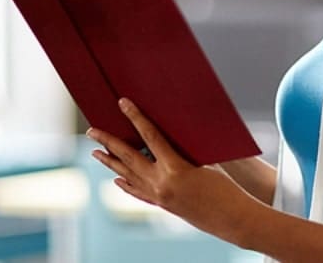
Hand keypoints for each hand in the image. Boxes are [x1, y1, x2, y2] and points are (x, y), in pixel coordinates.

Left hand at [87, 98, 257, 241]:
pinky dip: (125, 184)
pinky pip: (137, 192)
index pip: (150, 136)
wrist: (230, 218)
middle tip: (92, 130)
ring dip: (110, 163)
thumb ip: (183, 150)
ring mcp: (158, 196)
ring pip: (127, 176)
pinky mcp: (161, 205)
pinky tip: (116, 179)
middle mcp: (161, 183)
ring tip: (95, 152)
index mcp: (175, 168)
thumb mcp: (205, 162)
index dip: (136, 117)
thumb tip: (165, 136)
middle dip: (108, 142)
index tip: (122, 103)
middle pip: (128, 157)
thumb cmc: (225, 187)